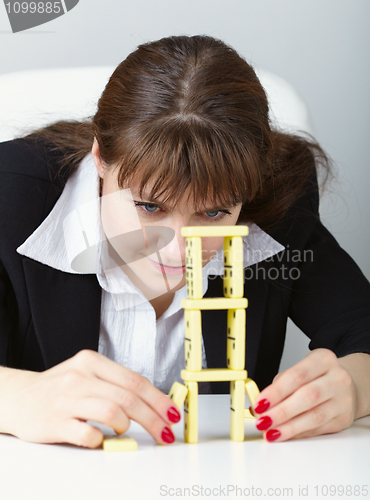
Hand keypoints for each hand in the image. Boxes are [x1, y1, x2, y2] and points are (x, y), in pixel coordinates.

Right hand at [0, 350, 179, 447]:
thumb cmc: (59, 388)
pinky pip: (88, 434)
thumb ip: (116, 384)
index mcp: (92, 361)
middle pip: (129, 397)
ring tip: (124, 430)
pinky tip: (99, 438)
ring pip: (113, 411)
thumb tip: (154, 401)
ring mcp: (67, 399)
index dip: (159, 399)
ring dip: (126, 426)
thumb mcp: (87, 374)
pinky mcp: (55, 422)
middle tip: (165, 432)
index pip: (135, 380)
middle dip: (154, 418)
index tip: (172, 413)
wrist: (19, 397)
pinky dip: (101, 440)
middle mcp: (80, 376)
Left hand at [252, 348, 355, 441]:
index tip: (259, 403)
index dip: (276, 392)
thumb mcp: (300, 371)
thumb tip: (259, 404)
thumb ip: (280, 385)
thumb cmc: (317, 377)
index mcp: (323, 360)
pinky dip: (298, 433)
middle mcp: (337, 378)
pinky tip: (285, 434)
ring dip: (289, 427)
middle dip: (281, 411)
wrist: (347, 387)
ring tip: (271, 432)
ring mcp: (343, 400)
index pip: (297, 376)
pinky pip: (318, 429)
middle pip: (307, 396)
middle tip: (263, 420)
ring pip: (314, 417)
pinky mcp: (343, 419)